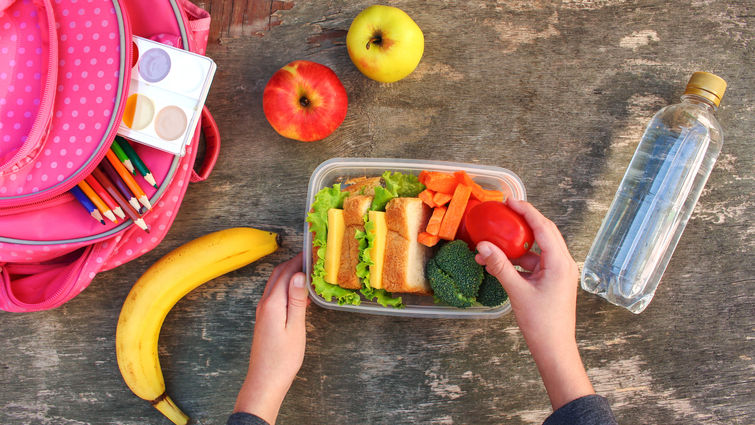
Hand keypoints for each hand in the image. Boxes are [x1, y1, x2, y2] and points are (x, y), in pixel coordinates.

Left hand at [233, 253, 308, 423]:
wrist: (265, 381)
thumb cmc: (282, 359)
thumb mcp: (295, 327)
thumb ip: (296, 300)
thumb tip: (298, 275)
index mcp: (272, 303)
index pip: (285, 273)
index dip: (298, 260)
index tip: (312, 252)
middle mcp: (264, 304)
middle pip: (278, 275)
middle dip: (293, 263)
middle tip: (311, 258)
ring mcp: (263, 311)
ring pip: (275, 284)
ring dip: (289, 274)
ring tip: (308, 271)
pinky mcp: (264, 319)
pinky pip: (275, 295)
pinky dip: (286, 287)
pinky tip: (299, 294)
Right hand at [474, 199, 592, 409]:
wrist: (555, 350)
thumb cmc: (542, 324)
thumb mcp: (517, 292)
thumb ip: (500, 266)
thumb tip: (483, 246)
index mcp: (560, 263)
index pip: (544, 227)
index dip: (527, 211)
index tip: (510, 201)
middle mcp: (564, 264)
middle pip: (545, 233)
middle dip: (524, 221)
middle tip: (505, 211)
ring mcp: (560, 273)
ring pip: (538, 249)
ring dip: (517, 246)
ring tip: (494, 244)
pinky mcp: (553, 282)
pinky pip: (536, 263)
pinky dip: (519, 261)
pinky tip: (501, 263)